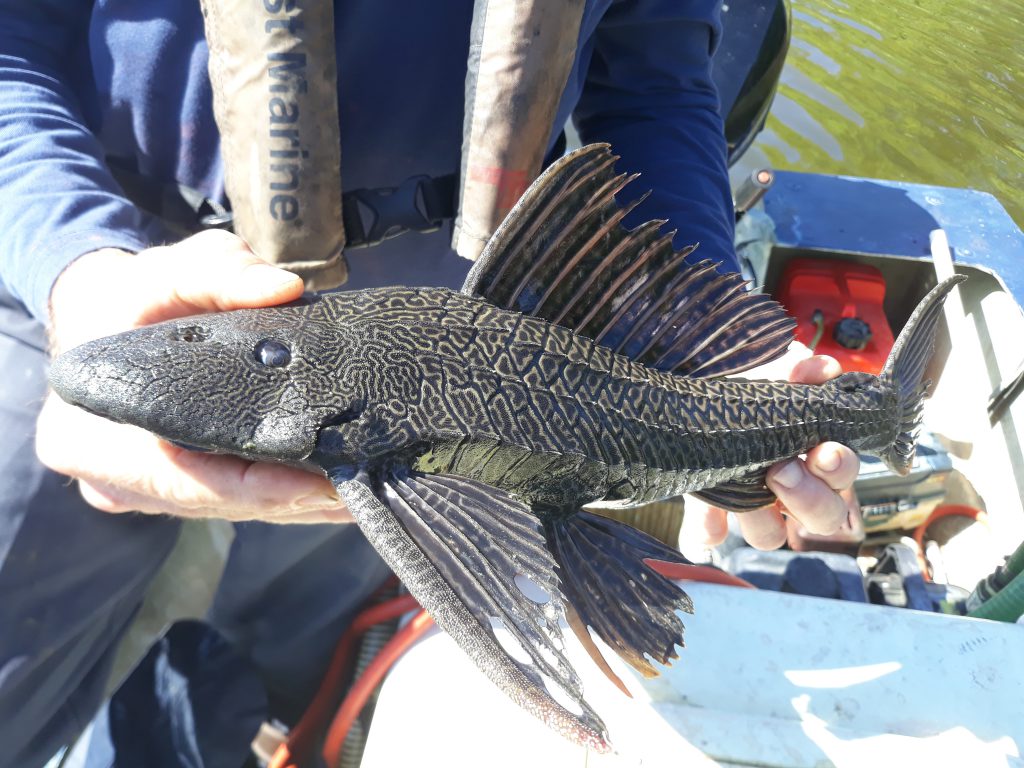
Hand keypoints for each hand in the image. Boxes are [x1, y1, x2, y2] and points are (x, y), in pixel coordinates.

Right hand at [37, 230, 350, 522]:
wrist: (98, 317)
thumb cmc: (129, 297)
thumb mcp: (164, 271)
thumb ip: (219, 272)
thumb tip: (284, 288)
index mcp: (87, 439)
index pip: (185, 482)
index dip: (259, 489)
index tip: (325, 486)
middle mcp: (112, 481)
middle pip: (219, 502)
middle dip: (294, 501)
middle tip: (364, 492)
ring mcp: (144, 494)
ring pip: (233, 509)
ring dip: (299, 506)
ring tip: (365, 495)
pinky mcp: (175, 491)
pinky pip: (235, 500)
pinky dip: (286, 498)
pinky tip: (341, 495)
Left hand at [682, 344, 859, 549]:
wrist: (689, 397)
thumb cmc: (743, 388)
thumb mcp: (767, 374)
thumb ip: (794, 370)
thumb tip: (819, 368)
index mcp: (812, 457)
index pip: (840, 477)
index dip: (838, 469)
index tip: (824, 450)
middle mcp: (788, 489)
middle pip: (822, 516)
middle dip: (810, 496)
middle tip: (783, 470)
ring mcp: (750, 504)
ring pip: (771, 534)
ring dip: (762, 517)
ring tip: (745, 484)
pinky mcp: (709, 511)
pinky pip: (711, 535)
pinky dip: (708, 529)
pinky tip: (706, 518)